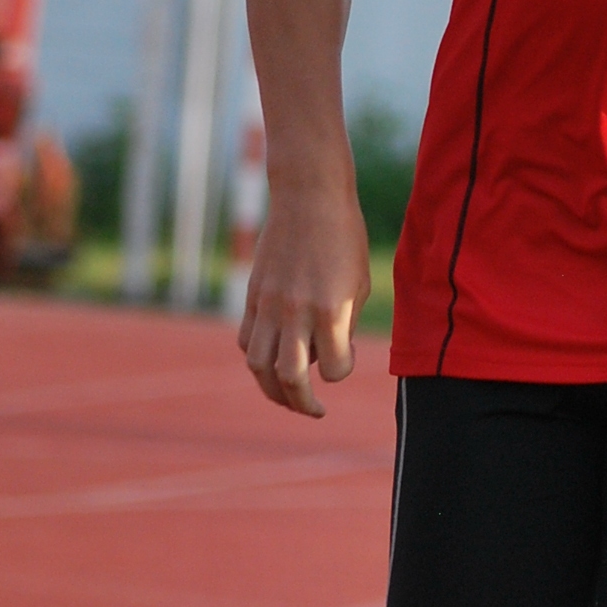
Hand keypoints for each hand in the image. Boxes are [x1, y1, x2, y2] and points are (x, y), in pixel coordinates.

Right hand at [237, 175, 371, 416]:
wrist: (309, 196)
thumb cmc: (344, 238)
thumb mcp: (358, 282)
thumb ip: (343, 325)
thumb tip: (325, 359)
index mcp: (330, 310)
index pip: (334, 369)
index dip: (341, 371)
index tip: (343, 361)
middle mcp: (296, 312)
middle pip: (288, 379)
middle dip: (302, 403)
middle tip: (314, 410)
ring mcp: (269, 305)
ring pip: (258, 366)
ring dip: (272, 390)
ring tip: (287, 396)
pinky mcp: (253, 296)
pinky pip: (248, 341)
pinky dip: (258, 358)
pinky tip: (272, 358)